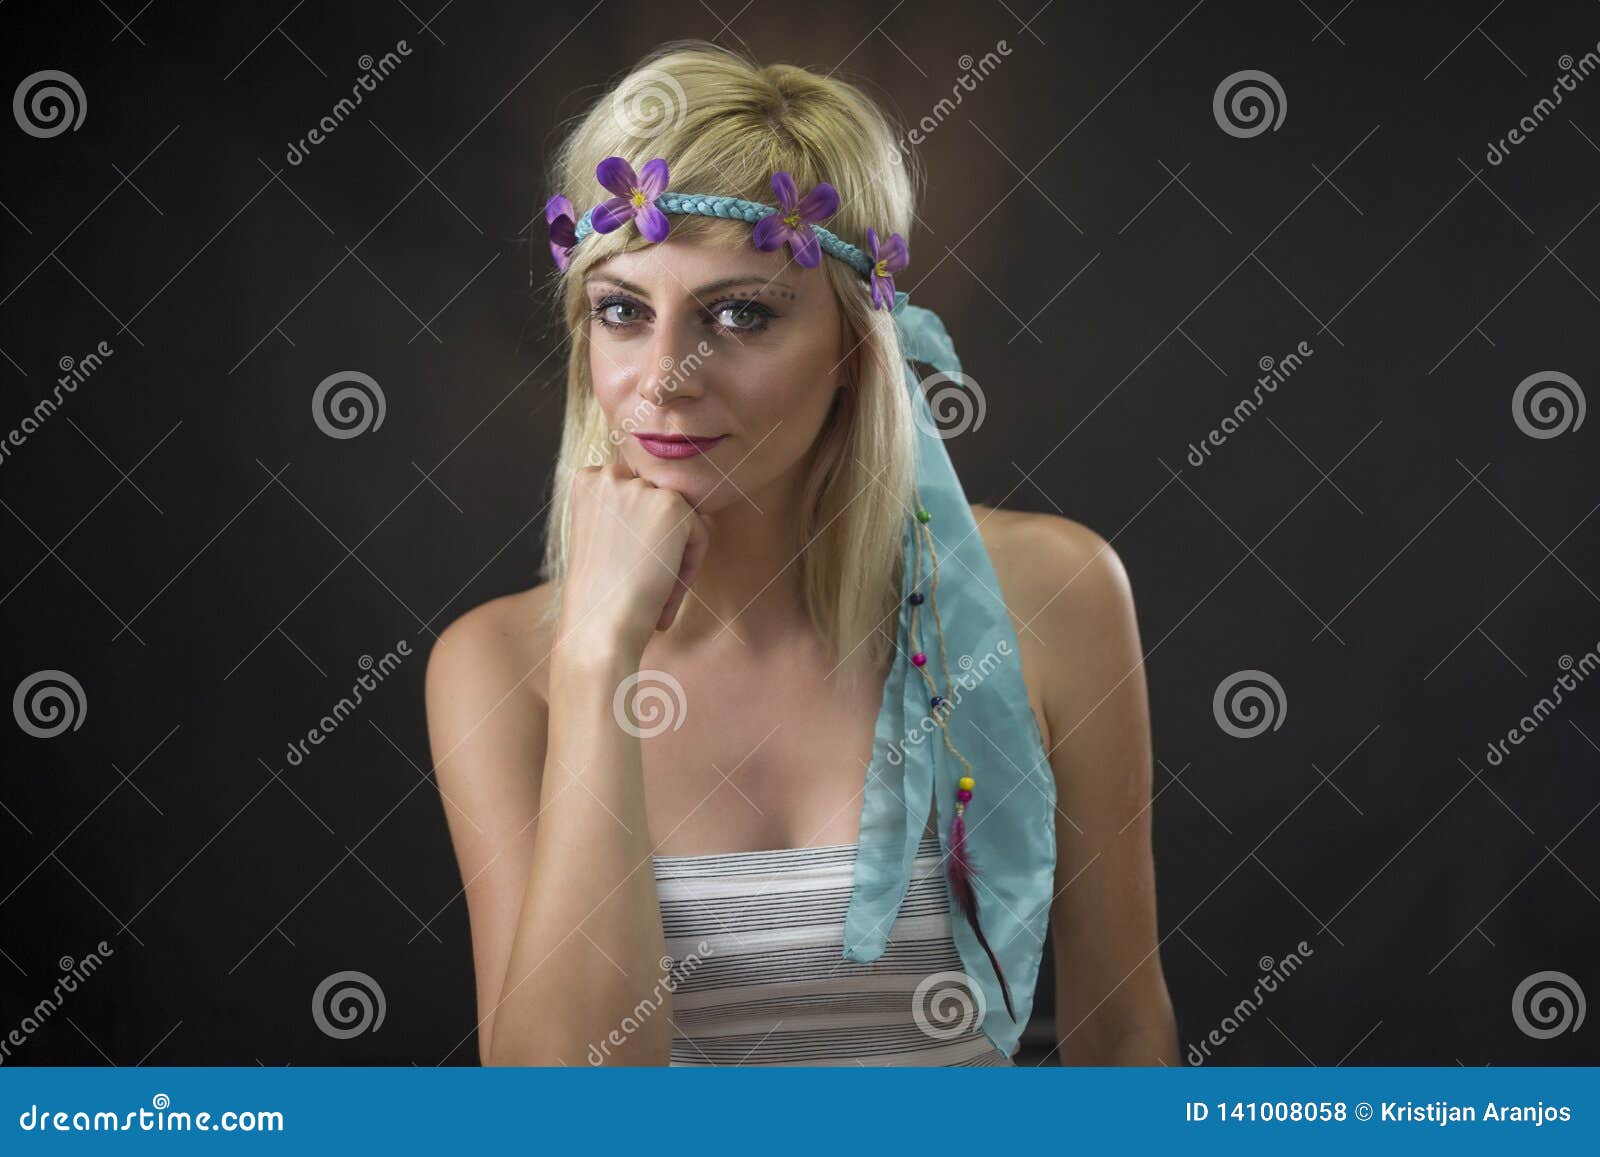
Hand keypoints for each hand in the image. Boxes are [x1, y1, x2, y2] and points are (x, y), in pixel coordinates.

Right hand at [555, 463, 710, 657]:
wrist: (599, 624)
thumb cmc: (597, 592)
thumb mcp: (600, 536)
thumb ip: (625, 511)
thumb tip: (664, 504)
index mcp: (588, 480)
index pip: (635, 496)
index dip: (637, 535)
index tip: (628, 567)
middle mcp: (611, 475)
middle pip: (659, 506)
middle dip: (658, 545)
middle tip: (643, 584)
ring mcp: (642, 488)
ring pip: (680, 521)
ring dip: (674, 557)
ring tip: (654, 592)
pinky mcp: (672, 506)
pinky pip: (699, 534)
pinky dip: (689, 566)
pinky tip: (664, 591)